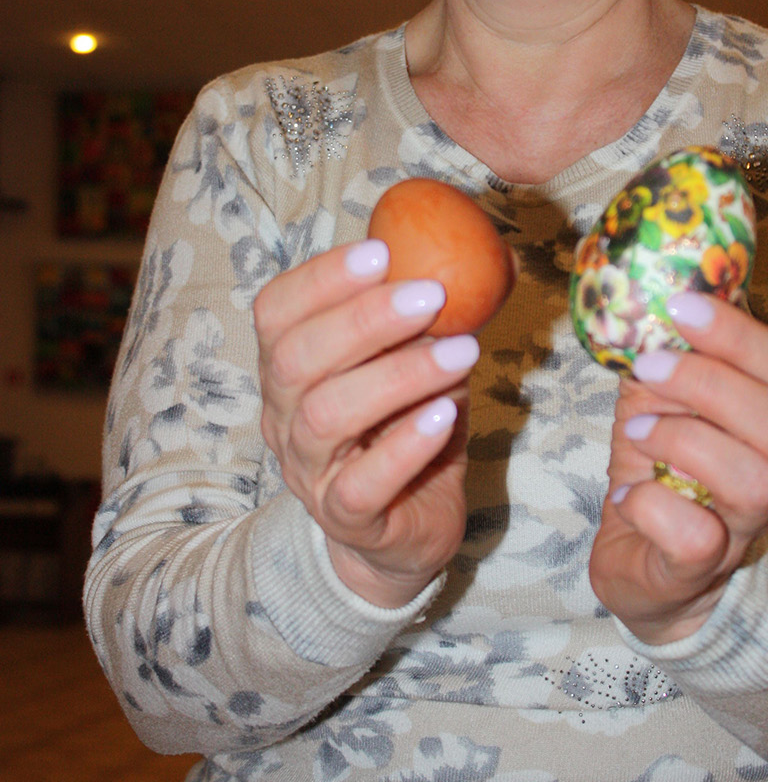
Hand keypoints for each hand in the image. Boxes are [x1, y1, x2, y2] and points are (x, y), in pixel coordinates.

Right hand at [253, 239, 479, 609]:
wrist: (405, 530)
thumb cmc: (407, 429)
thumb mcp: (414, 365)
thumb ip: (425, 319)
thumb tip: (475, 254)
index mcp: (289, 368)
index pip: (276, 312)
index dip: (320, 278)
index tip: (380, 251)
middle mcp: (284, 416)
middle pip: (295, 359)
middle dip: (364, 319)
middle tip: (431, 294)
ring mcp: (309, 472)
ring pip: (327, 416)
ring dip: (398, 375)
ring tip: (461, 352)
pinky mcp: (347, 520)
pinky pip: (361, 485)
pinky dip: (404, 446)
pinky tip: (445, 415)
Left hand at [589, 290, 767, 645]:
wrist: (646, 570)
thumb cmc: (657, 472)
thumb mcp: (655, 402)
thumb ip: (659, 353)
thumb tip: (640, 289)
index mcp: (763, 419)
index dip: (737, 332)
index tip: (680, 302)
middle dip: (710, 382)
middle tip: (648, 365)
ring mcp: (741, 526)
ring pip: (754, 481)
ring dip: (683, 441)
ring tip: (634, 433)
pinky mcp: (699, 569)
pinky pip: (699, 540)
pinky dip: (655, 508)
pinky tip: (627, 496)